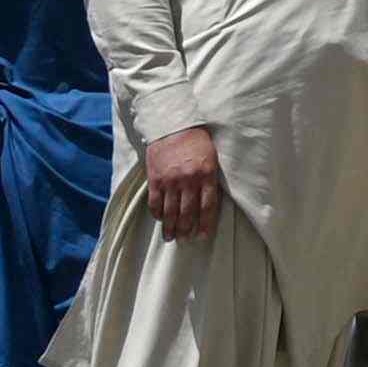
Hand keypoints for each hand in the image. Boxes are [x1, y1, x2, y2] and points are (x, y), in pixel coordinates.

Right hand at [141, 125, 227, 243]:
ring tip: (171, 237)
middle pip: (188, 213)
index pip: (207, 207)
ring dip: (170, 227)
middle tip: (185, 241)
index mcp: (206, 175)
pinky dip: (157, 214)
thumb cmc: (197, 141)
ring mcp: (170, 181)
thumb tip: (209, 203)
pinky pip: (155, 202)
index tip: (202, 237)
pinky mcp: (155, 179)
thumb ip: (210, 179)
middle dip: (186, 230)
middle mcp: (188, 180)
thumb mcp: (212, 158)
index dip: (205, 225)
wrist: (173, 125)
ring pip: (170, 211)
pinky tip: (160, 220)